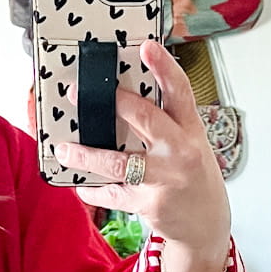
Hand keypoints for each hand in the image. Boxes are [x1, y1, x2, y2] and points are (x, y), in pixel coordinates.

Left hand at [51, 39, 230, 271]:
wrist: (206, 224)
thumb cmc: (194, 177)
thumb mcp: (190, 144)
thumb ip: (166, 123)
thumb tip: (124, 99)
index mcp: (190, 131)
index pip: (180, 92)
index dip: (165, 68)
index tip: (148, 47)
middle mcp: (178, 152)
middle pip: (146, 119)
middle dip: (114, 103)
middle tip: (77, 92)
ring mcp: (163, 180)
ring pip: (117, 163)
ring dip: (86, 155)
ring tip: (64, 149)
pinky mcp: (148, 204)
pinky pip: (112, 195)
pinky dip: (93, 191)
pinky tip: (81, 185)